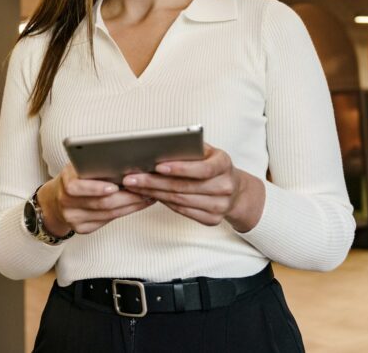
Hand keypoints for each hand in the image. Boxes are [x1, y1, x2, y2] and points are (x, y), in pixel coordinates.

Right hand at [37, 164, 154, 235]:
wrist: (56, 200)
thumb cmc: (75, 177)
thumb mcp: (78, 166)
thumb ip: (93, 165)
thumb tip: (122, 161)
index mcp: (65, 182)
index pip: (78, 187)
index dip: (97, 188)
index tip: (115, 186)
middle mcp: (66, 203)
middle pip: (101, 203)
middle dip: (126, 196)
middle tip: (144, 189)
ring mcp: (74, 219)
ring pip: (108, 214)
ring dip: (131, 205)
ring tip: (146, 196)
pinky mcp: (82, 229)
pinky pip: (107, 221)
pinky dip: (124, 212)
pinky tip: (136, 205)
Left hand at [121, 144, 265, 231]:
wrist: (236, 190)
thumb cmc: (213, 164)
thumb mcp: (207, 151)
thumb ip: (189, 149)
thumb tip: (159, 147)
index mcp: (224, 164)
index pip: (202, 168)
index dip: (180, 168)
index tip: (157, 166)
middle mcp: (225, 186)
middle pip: (185, 187)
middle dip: (155, 182)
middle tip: (132, 178)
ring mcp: (220, 206)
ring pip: (180, 201)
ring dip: (154, 193)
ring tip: (134, 187)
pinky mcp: (212, 220)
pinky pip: (182, 211)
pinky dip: (164, 203)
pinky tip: (148, 196)